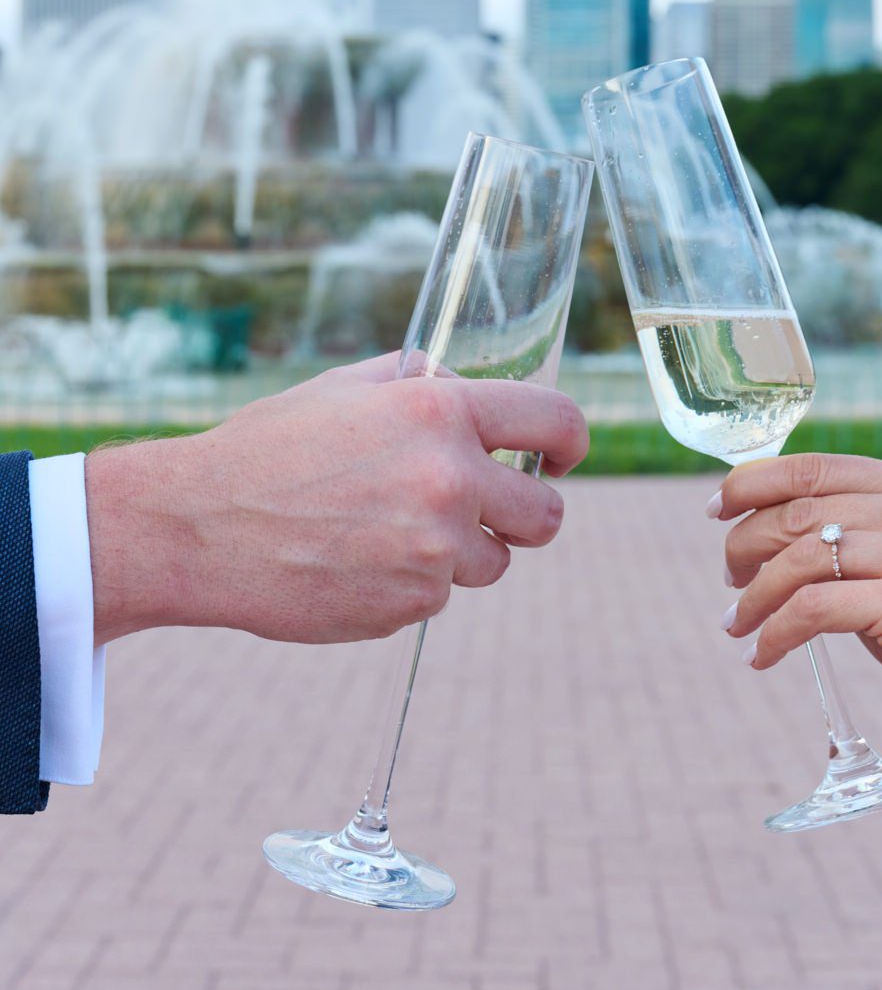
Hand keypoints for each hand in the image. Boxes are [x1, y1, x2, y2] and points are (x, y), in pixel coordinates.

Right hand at [87, 354, 587, 647]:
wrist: (200, 526)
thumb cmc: (269, 448)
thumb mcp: (346, 388)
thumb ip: (422, 385)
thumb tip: (474, 389)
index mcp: (439, 412)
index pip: (554, 422)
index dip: (572, 443)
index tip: (565, 457)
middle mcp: (448, 480)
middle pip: (545, 514)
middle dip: (525, 515)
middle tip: (487, 511)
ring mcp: (433, 550)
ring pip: (490, 562)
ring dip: (456, 552)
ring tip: (385, 531)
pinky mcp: (410, 604)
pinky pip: (438, 595)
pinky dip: (410, 582)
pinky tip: (355, 560)